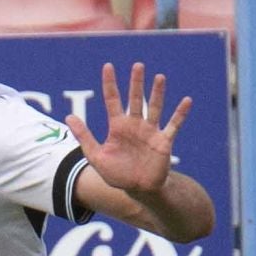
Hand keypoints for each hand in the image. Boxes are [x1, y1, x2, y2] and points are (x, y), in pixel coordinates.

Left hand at [64, 62, 189, 198]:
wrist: (137, 190)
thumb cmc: (116, 174)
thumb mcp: (96, 156)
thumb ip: (84, 136)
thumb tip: (68, 116)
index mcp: (117, 127)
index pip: (112, 100)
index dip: (109, 84)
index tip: (108, 66)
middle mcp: (134, 125)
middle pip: (135, 99)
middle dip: (136, 83)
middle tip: (137, 65)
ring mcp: (150, 131)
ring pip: (154, 107)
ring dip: (157, 93)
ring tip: (159, 77)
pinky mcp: (163, 141)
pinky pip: (173, 125)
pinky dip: (180, 114)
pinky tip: (187, 101)